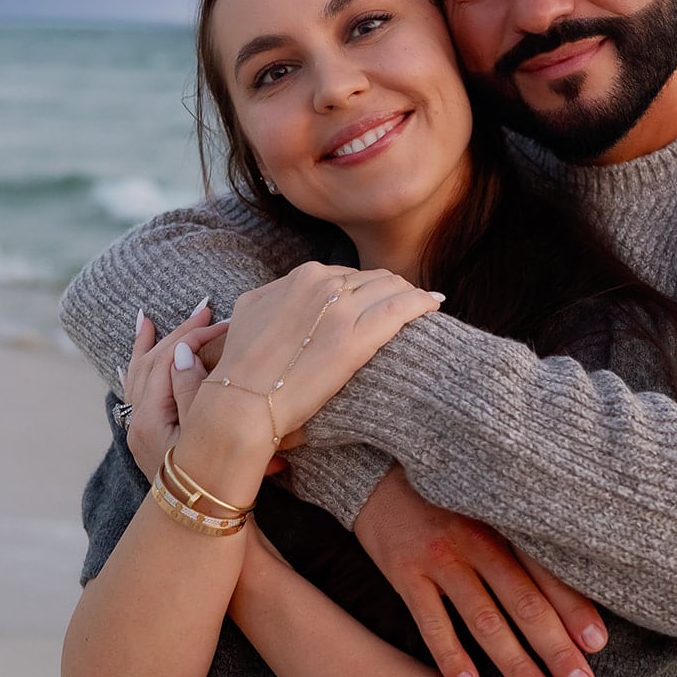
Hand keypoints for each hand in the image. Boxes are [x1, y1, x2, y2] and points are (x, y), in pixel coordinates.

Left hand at [124, 301, 228, 480]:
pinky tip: (135, 358)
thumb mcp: (208, 434)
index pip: (169, 361)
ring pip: (138, 375)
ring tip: (147, 319)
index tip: (223, 322)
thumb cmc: (215, 481)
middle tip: (204, 309)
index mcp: (150, 420)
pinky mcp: (147, 437)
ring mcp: (139, 431)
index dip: (195, 336)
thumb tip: (183, 352)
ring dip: (149, 345)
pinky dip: (139, 369)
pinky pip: (137, 392)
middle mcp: (137, 423)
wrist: (203, 523)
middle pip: (151, 364)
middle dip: (177, 334)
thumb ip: (193, 391)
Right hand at [205, 262, 441, 443]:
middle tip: (406, 302)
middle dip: (390, 289)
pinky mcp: (355, 339)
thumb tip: (290, 290)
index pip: (347, 274)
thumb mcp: (252, 309)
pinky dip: (421, 302)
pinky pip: (400, 309)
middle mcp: (322, 285)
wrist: (242, 402)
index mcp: (300, 276)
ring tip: (423, 304)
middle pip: (373, 277)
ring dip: (409, 294)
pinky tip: (434, 305)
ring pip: (391, 288)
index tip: (377, 298)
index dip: (365, 287)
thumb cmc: (242, 365)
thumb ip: (278, 293)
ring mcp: (340, 310)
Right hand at [353, 467, 608, 676]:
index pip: (548, 571)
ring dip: (514, 661)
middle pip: (524, 601)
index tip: (599, 645)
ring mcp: (440, 557)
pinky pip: (430, 620)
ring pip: (484, 618)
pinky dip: (450, 654)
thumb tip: (571, 585)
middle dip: (556, 648)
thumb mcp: (486, 504)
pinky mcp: (404, 571)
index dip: (575, 608)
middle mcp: (477, 539)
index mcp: (504, 522)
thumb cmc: (444, 496)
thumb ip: (520, 539)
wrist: (375, 473)